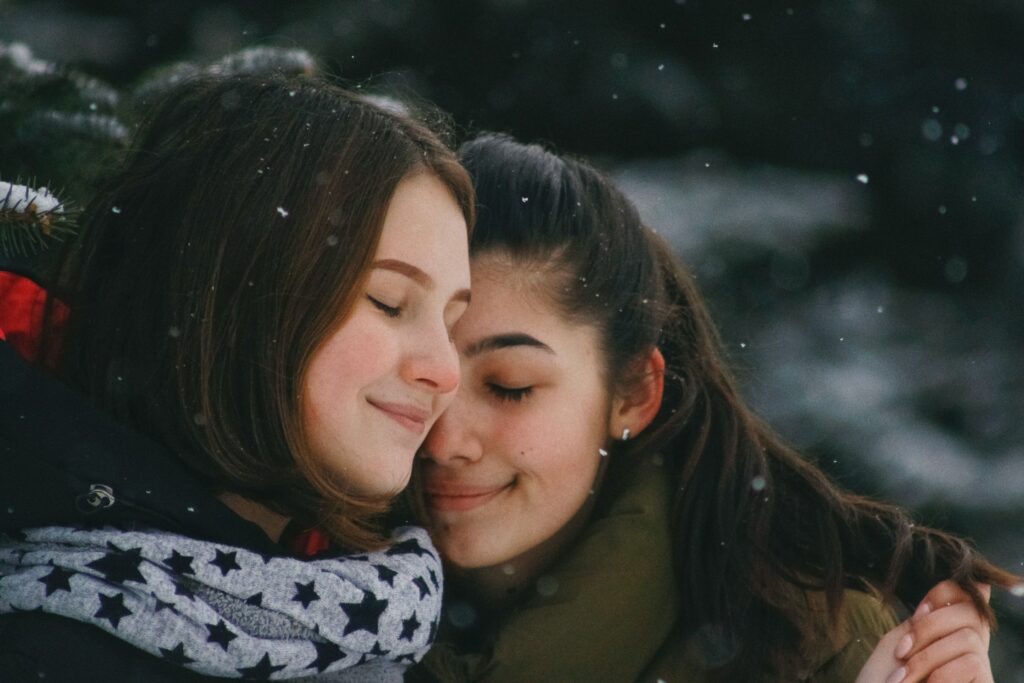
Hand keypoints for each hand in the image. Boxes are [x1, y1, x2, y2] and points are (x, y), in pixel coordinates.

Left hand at [854, 580, 991, 682]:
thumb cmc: (882, 681)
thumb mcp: (904, 641)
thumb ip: (931, 616)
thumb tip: (982, 583)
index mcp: (952, 636)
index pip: (970, 596)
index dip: (945, 594)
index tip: (917, 611)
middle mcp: (972, 653)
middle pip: (971, 614)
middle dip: (928, 629)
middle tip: (901, 653)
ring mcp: (979, 673)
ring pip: (968, 639)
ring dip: (926, 657)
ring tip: (903, 679)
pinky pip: (972, 664)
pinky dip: (939, 674)